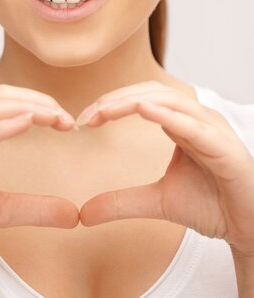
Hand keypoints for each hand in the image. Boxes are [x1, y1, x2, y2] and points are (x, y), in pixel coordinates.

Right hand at [0, 85, 78, 268]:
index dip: (40, 104)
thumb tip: (73, 214)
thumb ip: (35, 208)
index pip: (9, 103)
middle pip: (0, 97)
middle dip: (37, 101)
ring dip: (24, 108)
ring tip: (54, 117)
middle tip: (67, 118)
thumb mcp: (0, 211)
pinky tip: (24, 124)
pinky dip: (0, 127)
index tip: (69, 121)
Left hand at [77, 81, 253, 257]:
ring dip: (134, 102)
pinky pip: (194, 125)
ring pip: (171, 100)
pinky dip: (168, 115)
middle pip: (152, 92)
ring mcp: (212, 129)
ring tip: (106, 110)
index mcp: (181, 122)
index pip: (142, 98)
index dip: (112, 103)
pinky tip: (144, 111)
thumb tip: (83, 213)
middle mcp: (197, 118)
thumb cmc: (211, 205)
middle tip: (87, 115)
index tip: (84, 120)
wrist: (247, 229)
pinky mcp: (224, 147)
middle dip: (117, 100)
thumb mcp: (157, 201)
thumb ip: (122, 201)